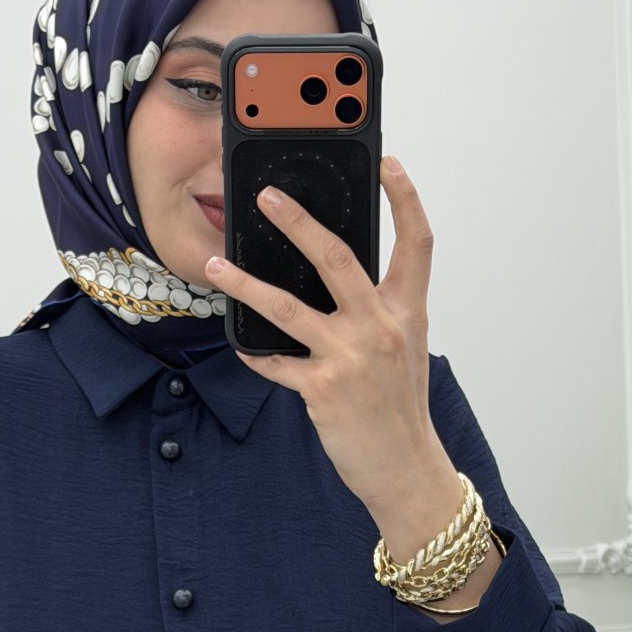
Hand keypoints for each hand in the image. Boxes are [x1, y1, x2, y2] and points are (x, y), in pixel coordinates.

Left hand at [204, 156, 443, 519]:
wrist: (406, 469)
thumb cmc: (400, 409)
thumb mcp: (404, 350)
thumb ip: (378, 312)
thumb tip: (335, 280)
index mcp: (407, 312)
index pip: (416, 242)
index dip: (404, 197)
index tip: (387, 162)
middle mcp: (380, 327)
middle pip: (336, 256)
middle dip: (297, 219)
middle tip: (267, 196)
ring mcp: (350, 357)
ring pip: (285, 306)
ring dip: (244, 283)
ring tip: (214, 266)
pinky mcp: (322, 390)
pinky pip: (275, 362)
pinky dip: (254, 353)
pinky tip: (239, 343)